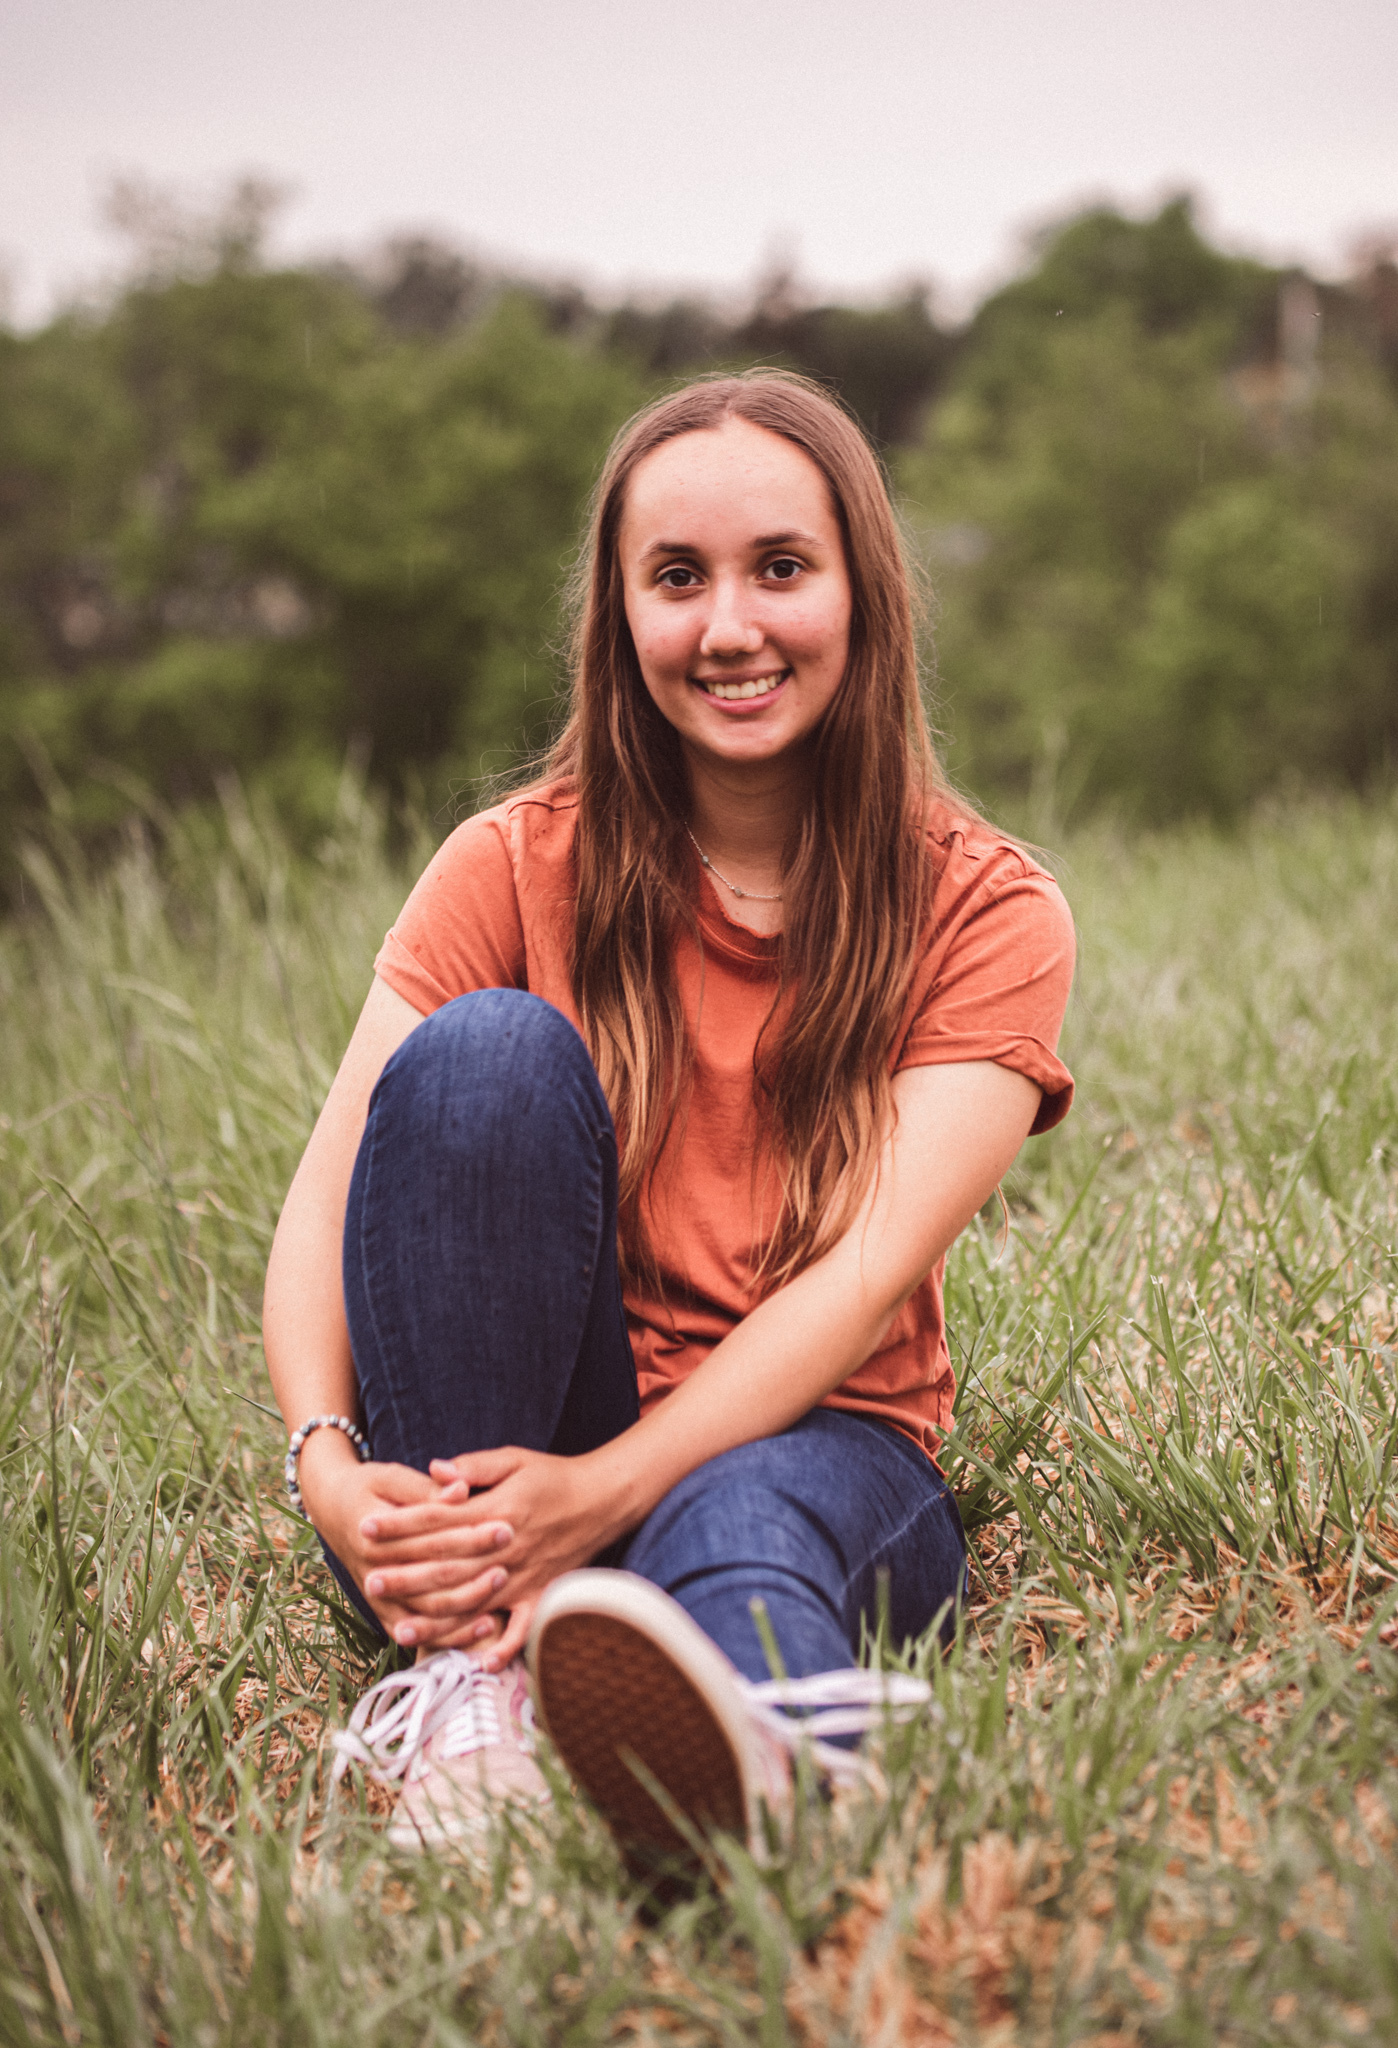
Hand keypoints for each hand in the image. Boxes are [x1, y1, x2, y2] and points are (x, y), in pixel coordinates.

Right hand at [297, 1431, 514, 1651]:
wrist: (332, 1510)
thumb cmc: (369, 1488)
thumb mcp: (390, 1476)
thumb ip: (426, 1488)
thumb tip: (461, 1490)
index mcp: (373, 1532)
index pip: (428, 1533)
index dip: (468, 1529)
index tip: (506, 1522)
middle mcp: (373, 1569)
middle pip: (432, 1572)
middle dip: (476, 1562)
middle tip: (512, 1549)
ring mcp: (379, 1598)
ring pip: (429, 1610)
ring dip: (469, 1600)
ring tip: (502, 1582)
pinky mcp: (386, 1614)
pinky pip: (423, 1634)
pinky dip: (454, 1634)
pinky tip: (487, 1625)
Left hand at [357, 1445, 619, 1666]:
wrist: (604, 1499)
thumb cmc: (553, 1476)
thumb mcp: (513, 1459)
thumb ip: (472, 1466)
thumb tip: (433, 1470)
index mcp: (496, 1510)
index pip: (437, 1518)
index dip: (399, 1524)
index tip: (366, 1527)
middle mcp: (506, 1548)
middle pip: (447, 1565)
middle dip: (405, 1574)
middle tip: (369, 1580)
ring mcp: (525, 1577)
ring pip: (473, 1603)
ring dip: (436, 1618)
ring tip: (399, 1627)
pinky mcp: (542, 1596)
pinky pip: (522, 1630)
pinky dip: (502, 1648)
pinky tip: (477, 1664)